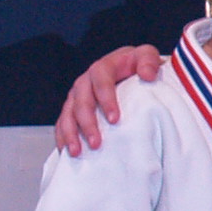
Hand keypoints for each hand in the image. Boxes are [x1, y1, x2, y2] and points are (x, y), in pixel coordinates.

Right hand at [56, 43, 170, 154]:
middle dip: (87, 123)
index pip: (101, 80)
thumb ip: (149, 61)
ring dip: (70, 133)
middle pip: (81, 101)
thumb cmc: (137, 66)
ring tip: (77, 152)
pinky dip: (62, 137)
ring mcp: (76, 96)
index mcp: (103, 68)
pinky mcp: (72, 110)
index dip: (106, 99)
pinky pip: (62, 123)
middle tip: (96, 143)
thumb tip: (147, 74)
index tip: (115, 119)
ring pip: (67, 114)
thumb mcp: (147, 57)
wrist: (128, 72)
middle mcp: (86, 81)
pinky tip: (66, 152)